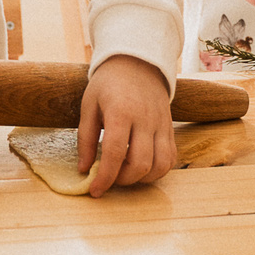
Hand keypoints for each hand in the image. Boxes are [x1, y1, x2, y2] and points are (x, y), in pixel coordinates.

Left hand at [77, 55, 177, 197]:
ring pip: (160, 165)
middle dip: (123, 180)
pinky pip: (170, 158)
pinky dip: (157, 171)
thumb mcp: (88, 105)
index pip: (114, 153)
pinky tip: (141, 168)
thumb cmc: (108, 84)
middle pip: (141, 163)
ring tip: (125, 173)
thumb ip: (85, 138)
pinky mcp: (170, 128)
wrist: (137, 63)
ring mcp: (161, 124)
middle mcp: (145, 119)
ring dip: (142, 179)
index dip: (104, 177)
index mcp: (121, 112)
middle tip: (109, 178)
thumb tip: (84, 169)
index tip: (95, 191)